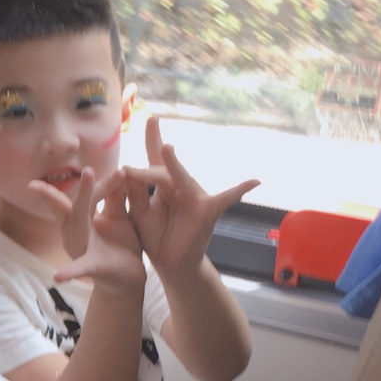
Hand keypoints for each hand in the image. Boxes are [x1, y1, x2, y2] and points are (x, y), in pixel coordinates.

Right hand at [54, 170, 145, 294]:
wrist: (127, 280)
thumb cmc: (119, 246)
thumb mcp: (118, 217)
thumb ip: (116, 196)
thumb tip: (121, 169)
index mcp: (84, 218)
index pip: (86, 195)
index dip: (90, 182)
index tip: (97, 167)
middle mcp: (77, 231)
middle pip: (78, 205)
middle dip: (83, 189)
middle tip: (88, 170)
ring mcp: (83, 249)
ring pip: (79, 224)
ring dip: (82, 204)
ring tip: (86, 184)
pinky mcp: (93, 268)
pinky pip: (80, 269)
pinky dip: (69, 272)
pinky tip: (58, 277)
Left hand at [123, 117, 257, 281]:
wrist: (171, 263)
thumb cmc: (155, 235)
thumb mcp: (138, 213)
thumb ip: (133, 193)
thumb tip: (126, 169)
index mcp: (162, 184)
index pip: (155, 158)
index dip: (152, 138)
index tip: (152, 117)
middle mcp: (179, 185)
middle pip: (162, 168)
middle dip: (150, 158)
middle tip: (139, 147)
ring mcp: (195, 196)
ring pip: (180, 178)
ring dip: (173, 165)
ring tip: (166, 149)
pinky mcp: (207, 211)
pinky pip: (225, 199)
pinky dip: (239, 190)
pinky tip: (254, 181)